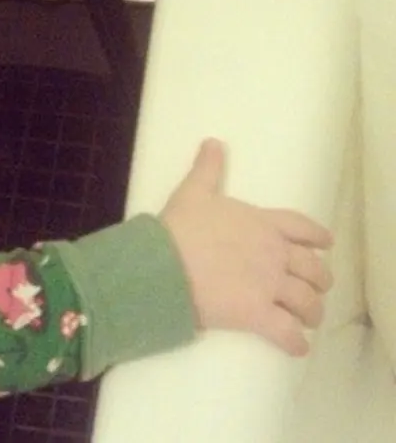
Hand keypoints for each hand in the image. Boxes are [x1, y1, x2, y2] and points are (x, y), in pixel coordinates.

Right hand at [160, 139, 333, 355]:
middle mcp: (274, 255)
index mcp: (263, 224)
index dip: (317, 237)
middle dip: (319, 280)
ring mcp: (269, 286)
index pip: (303, 228)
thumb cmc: (178, 228)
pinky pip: (287, 333)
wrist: (163, 265)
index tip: (325, 244)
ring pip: (307, 302)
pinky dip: (296, 342)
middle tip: (315, 288)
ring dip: (312, 312)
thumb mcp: (193, 192)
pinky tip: (296, 346)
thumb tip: (213, 142)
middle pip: (313, 269)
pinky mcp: (258, 315)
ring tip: (308, 320)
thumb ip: (208, 168)